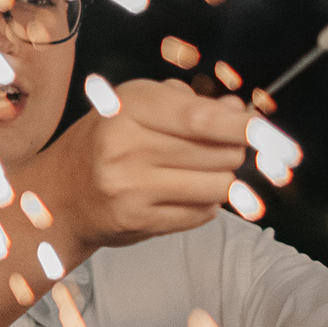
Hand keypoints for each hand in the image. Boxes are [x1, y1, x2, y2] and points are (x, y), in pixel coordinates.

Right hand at [11, 77, 249, 251]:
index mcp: (127, 108)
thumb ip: (190, 105)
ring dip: (220, 180)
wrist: (58, 194)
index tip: (270, 132)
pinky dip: (204, 205)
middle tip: (216, 150)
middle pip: (221, 152)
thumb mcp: (136, 108)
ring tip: (195, 173)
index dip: (244, 126)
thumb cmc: (104, 144)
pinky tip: (180, 195)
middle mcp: (125, 147)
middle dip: (232, 151)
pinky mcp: (138, 221)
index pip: (202, 119)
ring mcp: (130, 188)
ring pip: (219, 186)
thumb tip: (240, 110)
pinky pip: (202, 213)